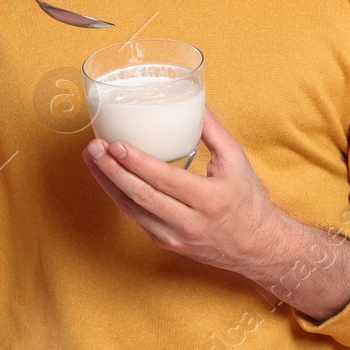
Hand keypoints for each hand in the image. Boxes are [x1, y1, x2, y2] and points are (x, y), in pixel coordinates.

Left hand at [80, 107, 280, 277]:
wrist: (258, 247)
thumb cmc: (248, 200)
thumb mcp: (237, 161)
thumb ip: (213, 131)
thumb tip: (193, 103)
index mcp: (209, 199)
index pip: (165, 179)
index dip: (137, 162)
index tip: (116, 144)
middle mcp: (189, 222)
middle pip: (141, 195)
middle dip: (112, 170)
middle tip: (93, 148)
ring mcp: (175, 237)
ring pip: (132, 210)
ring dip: (108, 183)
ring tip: (92, 160)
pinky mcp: (167, 244)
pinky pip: (137, 218)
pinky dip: (120, 197)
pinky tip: (108, 179)